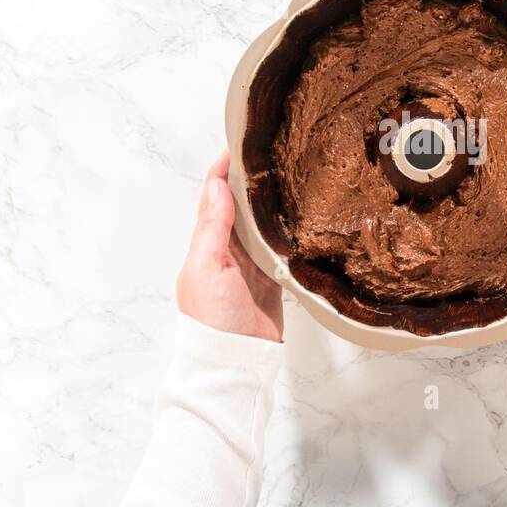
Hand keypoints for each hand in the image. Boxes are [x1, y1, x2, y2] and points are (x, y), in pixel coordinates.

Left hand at [176, 150, 283, 341]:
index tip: (239, 146)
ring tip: (290, 177)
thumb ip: (213, 228)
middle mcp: (227, 251)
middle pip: (240, 208)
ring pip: (262, 225)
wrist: (234, 360)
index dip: (223, 172)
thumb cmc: (213, 317)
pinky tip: (300, 217)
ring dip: (271, 204)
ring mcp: (250, 265)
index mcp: (206, 244)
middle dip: (252, 182)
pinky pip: (281, 248)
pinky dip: (288, 232)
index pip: (214, 198)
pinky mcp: (272, 279)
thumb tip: (216, 186)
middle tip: (273, 155)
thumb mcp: (207, 268)